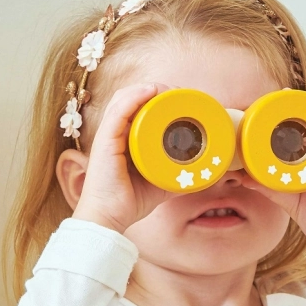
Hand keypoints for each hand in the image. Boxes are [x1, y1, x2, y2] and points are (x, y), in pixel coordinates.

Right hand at [72, 83, 179, 232]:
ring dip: (149, 89)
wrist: (110, 217)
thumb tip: (200, 174)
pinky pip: (119, 110)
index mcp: (124, 139)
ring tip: (170, 90)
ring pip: (126, 99)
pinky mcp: (105, 140)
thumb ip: (176, 176)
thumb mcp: (160, 184)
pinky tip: (151, 90)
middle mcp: (115, 133)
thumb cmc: (129, 202)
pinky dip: (135, 97)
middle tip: (180, 94)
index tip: (182, 100)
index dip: (158, 98)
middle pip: (133, 98)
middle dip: (157, 91)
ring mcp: (108, 135)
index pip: (137, 108)